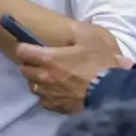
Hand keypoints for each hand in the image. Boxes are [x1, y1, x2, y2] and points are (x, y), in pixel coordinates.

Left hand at [14, 21, 129, 113]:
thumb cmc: (100, 63)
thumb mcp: (91, 37)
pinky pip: (44, 101)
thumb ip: (76, 30)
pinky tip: (56, 92)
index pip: (22, 51)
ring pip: (33, 87)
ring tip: (48, 78)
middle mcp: (44, 77)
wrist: (112, 92)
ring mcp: (49, 94)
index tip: (28, 46)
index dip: (24, 47)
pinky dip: (47, 96)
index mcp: (48, 58)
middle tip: (40, 61)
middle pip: (25, 71)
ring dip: (37, 81)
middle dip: (30, 64)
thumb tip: (67, 28)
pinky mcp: (57, 108)